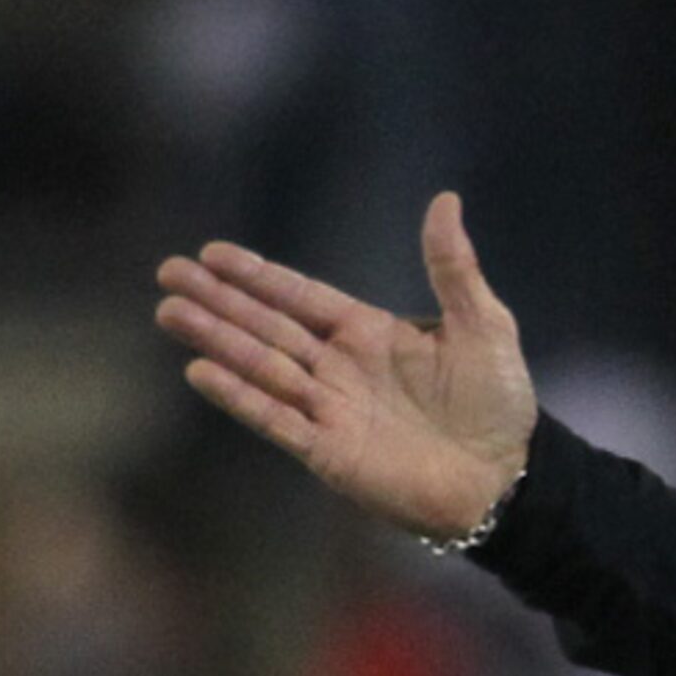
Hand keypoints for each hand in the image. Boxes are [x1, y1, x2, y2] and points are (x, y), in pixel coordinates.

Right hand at [155, 192, 536, 538]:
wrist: (506, 476)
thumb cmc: (499, 401)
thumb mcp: (482, 324)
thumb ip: (453, 267)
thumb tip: (445, 199)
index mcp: (370, 334)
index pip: (302, 298)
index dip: (258, 277)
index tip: (212, 253)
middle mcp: (340, 367)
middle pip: (267, 327)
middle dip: (219, 300)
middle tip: (169, 271)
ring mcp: (330, 409)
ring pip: (262, 366)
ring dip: (216, 339)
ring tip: (170, 311)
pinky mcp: (328, 451)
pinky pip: (275, 418)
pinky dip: (239, 396)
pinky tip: (200, 370)